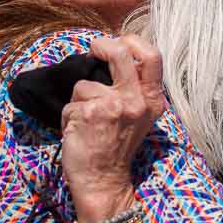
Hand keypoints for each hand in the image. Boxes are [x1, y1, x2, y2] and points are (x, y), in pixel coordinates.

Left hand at [60, 35, 167, 222]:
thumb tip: (115, 58)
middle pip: (120, 53)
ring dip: (79, 101)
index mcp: (152, 99)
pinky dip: (69, 117)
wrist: (104, 181)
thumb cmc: (117, 147)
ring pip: (85, 85)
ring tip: (87, 122)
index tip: (119, 43)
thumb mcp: (139, 116)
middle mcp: (136, 100)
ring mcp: (113, 106)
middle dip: (102, 45)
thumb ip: (134, 90)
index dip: (133, 41)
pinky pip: (70, 105)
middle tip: (94, 48)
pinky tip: (78, 133)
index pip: (152, 57)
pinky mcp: (88, 114)